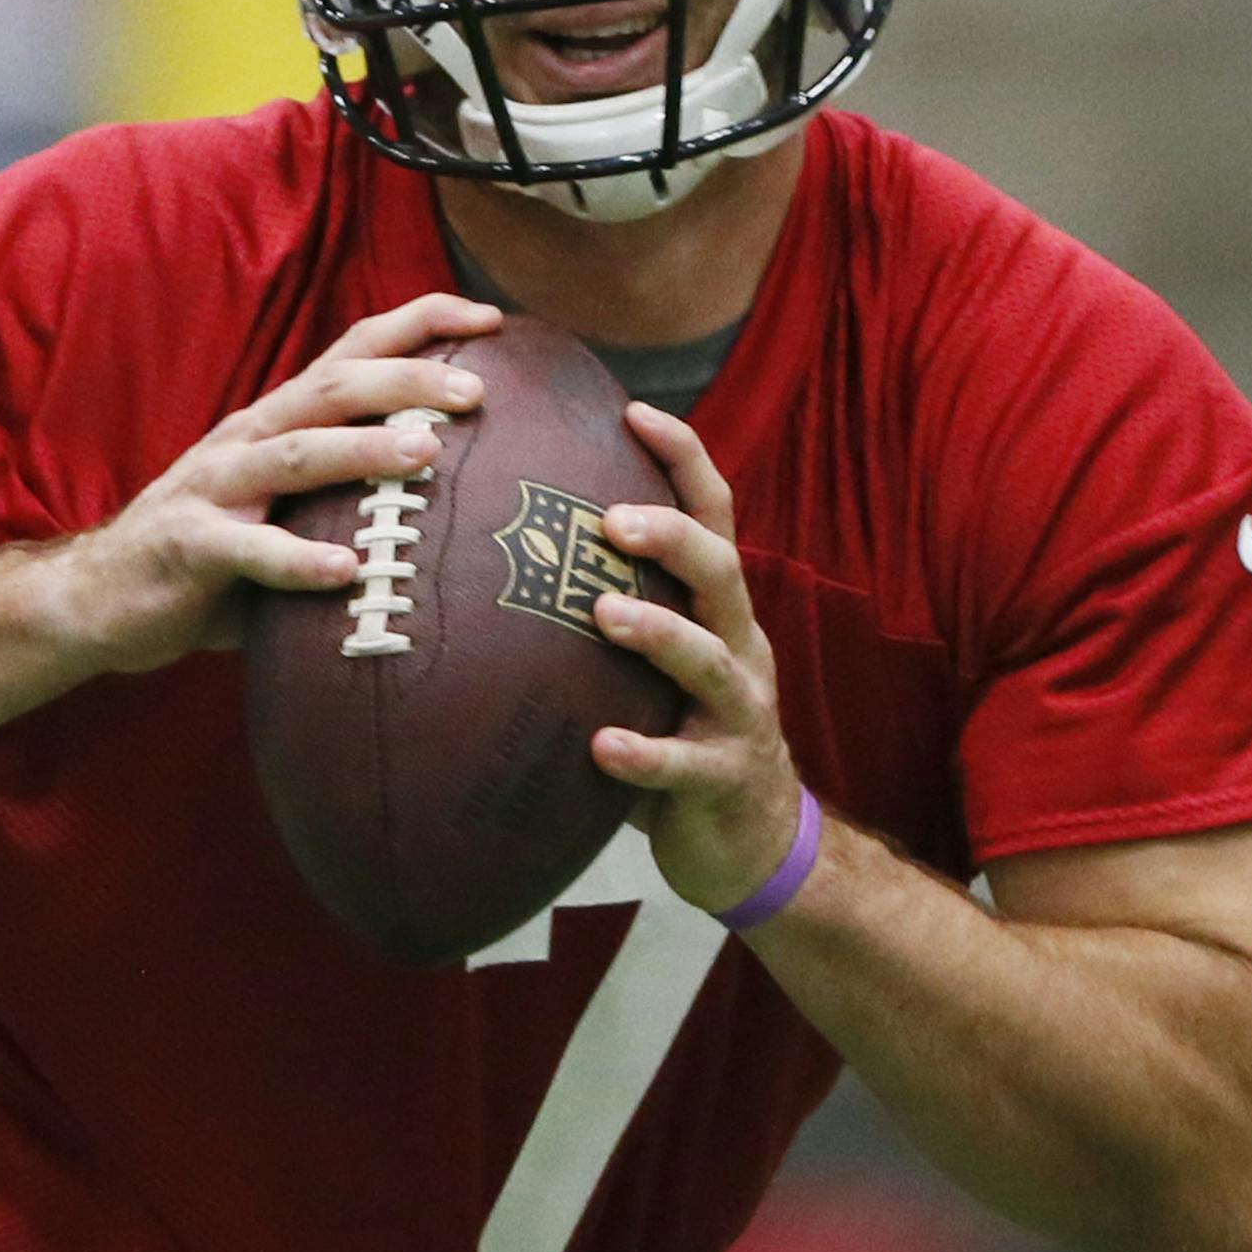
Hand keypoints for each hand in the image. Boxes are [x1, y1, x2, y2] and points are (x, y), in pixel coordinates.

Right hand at [50, 294, 500, 675]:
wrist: (99, 597)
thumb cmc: (218, 555)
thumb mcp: (289, 509)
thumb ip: (352, 495)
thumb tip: (465, 502)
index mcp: (279, 420)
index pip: (353, 351)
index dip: (420, 325)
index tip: (493, 321)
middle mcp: (250, 437)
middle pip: (334, 388)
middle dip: (408, 382)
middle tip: (477, 392)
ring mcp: (215, 487)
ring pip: (297, 455)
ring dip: (362, 451)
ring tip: (425, 454)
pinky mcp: (189, 545)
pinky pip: (248, 550)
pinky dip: (298, 559)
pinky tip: (344, 571)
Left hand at [590, 402, 805, 914]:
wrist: (750, 842)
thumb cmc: (679, 730)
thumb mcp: (654, 658)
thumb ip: (604, 601)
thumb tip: (501, 534)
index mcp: (717, 609)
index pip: (712, 515)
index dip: (682, 459)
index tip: (633, 409)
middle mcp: (738, 646)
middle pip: (721, 571)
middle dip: (672, 537)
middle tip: (612, 518)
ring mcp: (737, 714)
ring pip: (708, 661)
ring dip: (658, 633)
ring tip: (603, 614)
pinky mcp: (724, 780)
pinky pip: (685, 766)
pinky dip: (644, 755)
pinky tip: (600, 748)